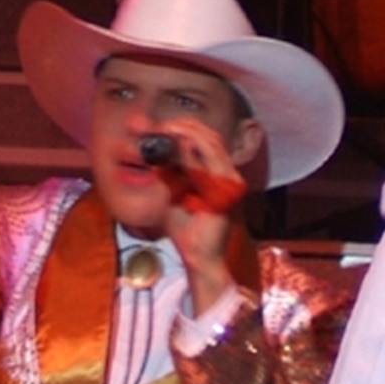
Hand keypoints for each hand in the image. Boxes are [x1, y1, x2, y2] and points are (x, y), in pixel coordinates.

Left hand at [154, 119, 250, 314]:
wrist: (198, 256)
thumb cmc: (186, 228)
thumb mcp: (172, 192)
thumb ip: (169, 171)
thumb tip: (154, 149)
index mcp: (217, 173)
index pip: (206, 141)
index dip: (185, 128)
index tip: (161, 126)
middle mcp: (227, 174)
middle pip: (211, 137)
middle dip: (185, 127)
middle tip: (161, 126)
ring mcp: (230, 182)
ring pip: (213, 144)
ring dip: (188, 133)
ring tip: (167, 131)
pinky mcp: (227, 192)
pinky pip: (212, 163)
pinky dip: (194, 152)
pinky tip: (177, 147)